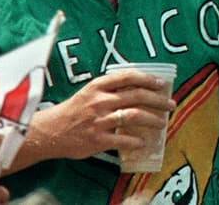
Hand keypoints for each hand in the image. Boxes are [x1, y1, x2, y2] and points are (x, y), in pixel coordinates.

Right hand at [27, 70, 173, 161]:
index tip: (162, 84)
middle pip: (137, 96)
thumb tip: (139, 88)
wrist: (48, 132)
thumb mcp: (89, 93)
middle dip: (158, 100)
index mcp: (98, 86)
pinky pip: (123, 139)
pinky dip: (136, 140)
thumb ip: (110, 89)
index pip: (128, 76)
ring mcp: (99, 120)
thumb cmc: (73, 111)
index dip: (148, 79)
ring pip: (134, 115)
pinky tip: (143, 141)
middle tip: (170, 104)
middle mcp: (99, 101)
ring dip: (152, 119)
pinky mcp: (97, 139)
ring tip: (161, 123)